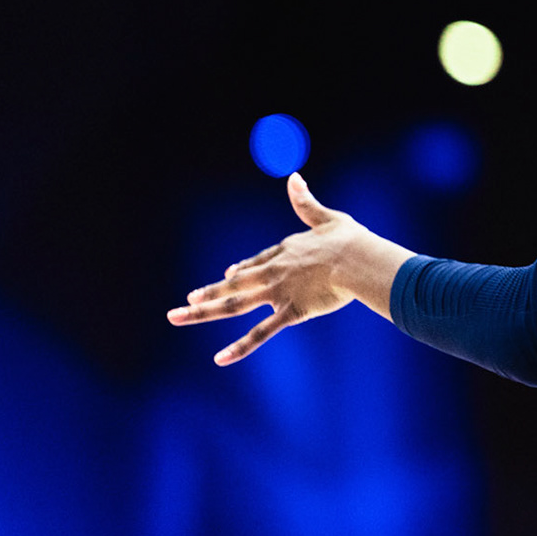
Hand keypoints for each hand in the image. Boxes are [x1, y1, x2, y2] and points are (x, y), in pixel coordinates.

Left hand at [168, 172, 367, 364]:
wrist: (358, 260)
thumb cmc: (350, 240)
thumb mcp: (327, 217)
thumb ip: (306, 203)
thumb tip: (294, 177)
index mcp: (284, 251)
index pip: (256, 263)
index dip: (241, 270)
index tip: (228, 274)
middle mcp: (273, 272)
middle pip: (234, 284)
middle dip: (207, 294)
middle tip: (184, 303)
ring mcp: (278, 292)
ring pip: (234, 304)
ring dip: (203, 312)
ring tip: (178, 317)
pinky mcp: (290, 311)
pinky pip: (260, 333)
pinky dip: (240, 346)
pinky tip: (220, 358)